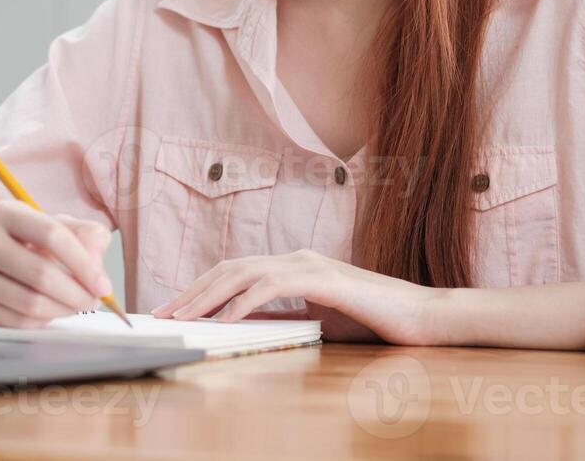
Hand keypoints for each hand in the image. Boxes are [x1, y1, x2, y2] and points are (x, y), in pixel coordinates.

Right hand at [0, 199, 112, 327]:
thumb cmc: (21, 241)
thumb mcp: (51, 225)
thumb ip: (83, 234)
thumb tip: (97, 261)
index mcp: (6, 212)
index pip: (52, 235)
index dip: (83, 263)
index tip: (103, 285)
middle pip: (40, 273)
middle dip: (76, 293)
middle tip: (93, 301)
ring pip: (29, 302)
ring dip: (62, 310)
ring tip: (76, 307)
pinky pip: (15, 320)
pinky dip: (41, 321)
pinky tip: (51, 312)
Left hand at [148, 249, 441, 344]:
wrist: (422, 316)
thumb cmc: (375, 321)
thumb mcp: (320, 321)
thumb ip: (286, 318)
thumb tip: (245, 326)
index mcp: (294, 266)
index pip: (236, 273)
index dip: (201, 289)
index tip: (175, 309)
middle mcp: (296, 258)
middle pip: (230, 269)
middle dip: (192, 291)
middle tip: (162, 312)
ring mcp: (309, 265)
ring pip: (243, 274)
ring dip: (208, 295)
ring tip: (182, 316)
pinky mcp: (323, 279)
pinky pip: (272, 287)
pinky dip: (243, 302)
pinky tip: (223, 319)